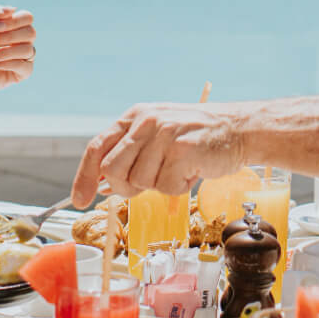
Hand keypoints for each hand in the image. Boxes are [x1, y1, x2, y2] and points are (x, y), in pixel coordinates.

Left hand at [0, 6, 35, 96]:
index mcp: (15, 27)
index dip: (14, 21)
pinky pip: (25, 66)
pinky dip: (7, 64)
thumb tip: (13, 9)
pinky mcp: (23, 73)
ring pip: (28, 50)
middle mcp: (23, 41)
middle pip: (31, 33)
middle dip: (8, 37)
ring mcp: (25, 57)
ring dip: (5, 52)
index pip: (27, 18)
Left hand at [71, 103, 241, 204]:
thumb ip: (130, 155)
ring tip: (179, 170)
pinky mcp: (182, 150)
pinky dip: (179, 189)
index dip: (83, 177)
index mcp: (135, 117)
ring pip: (140, 182)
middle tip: (151, 182)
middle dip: (126, 187)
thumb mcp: (158, 136)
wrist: (240, 129)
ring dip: (159, 185)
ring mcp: (164, 135)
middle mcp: (146, 122)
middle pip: (113, 170)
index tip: (79, 200)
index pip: (97, 148)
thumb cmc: (198, 137)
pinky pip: (166, 187)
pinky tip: (191, 172)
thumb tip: (102, 186)